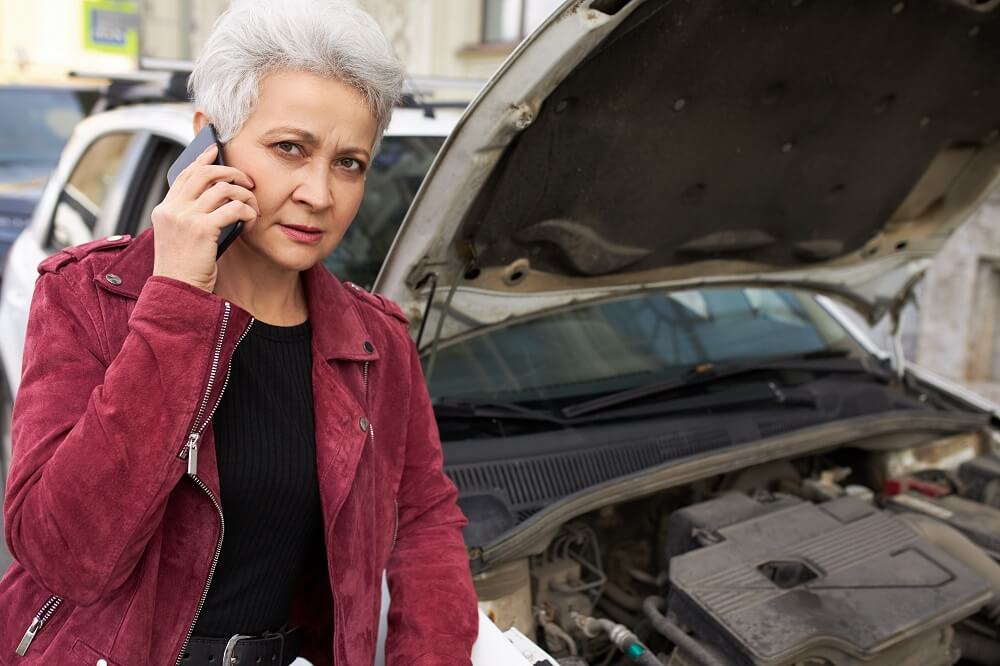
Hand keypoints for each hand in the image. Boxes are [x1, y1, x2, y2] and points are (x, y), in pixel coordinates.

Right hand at [151, 144, 259, 292]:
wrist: (178, 293)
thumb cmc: (186, 270)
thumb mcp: (183, 238)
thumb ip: (193, 216)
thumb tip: (220, 196)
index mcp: (164, 209)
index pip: (185, 174)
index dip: (203, 160)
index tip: (217, 151)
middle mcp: (171, 209)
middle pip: (205, 174)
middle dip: (231, 173)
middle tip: (248, 182)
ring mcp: (185, 218)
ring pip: (223, 189)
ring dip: (244, 196)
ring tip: (253, 207)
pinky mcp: (202, 229)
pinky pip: (233, 208)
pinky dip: (247, 212)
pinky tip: (252, 220)